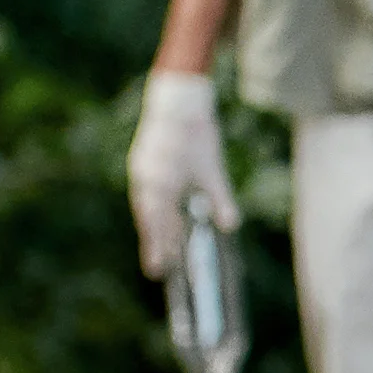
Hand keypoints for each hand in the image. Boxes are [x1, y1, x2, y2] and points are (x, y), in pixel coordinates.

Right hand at [128, 72, 233, 278]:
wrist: (177, 102)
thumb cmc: (196, 135)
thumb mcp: (212, 169)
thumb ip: (220, 198)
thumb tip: (231, 227)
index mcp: (160, 186)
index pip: (157, 225)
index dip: (158, 248)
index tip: (158, 270)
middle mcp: (146, 181)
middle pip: (149, 220)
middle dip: (155, 243)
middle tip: (158, 269)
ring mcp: (142, 171)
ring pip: (147, 207)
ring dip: (156, 227)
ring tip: (165, 248)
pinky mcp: (143, 162)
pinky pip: (147, 193)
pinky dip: (155, 208)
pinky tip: (165, 216)